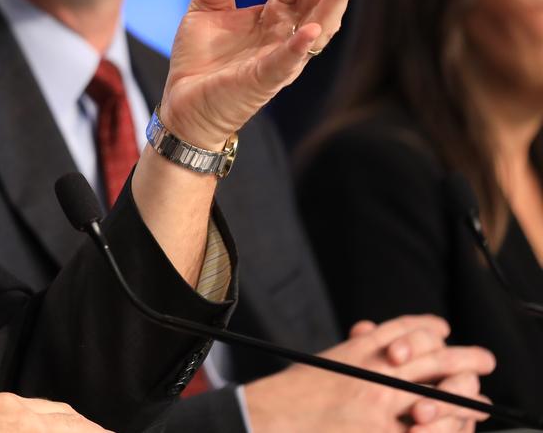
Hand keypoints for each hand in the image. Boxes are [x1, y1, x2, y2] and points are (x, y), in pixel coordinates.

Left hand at [160, 0, 359, 147]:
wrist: (183, 103)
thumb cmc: (201, 60)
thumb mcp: (203, 11)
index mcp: (276, 12)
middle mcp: (288, 31)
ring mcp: (282, 55)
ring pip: (322, 23)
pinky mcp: (266, 79)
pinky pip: (289, 62)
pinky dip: (300, 46)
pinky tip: (311, 30)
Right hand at [244, 315, 494, 432]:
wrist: (268, 419)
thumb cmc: (292, 395)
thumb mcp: (325, 362)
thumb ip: (356, 349)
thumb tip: (372, 331)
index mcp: (357, 353)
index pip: (406, 330)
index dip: (430, 329)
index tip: (443, 330)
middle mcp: (373, 376)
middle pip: (434, 360)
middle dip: (467, 360)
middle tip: (483, 360)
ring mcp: (379, 409)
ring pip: (440, 398)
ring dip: (465, 400)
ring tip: (478, 402)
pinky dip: (444, 429)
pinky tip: (451, 426)